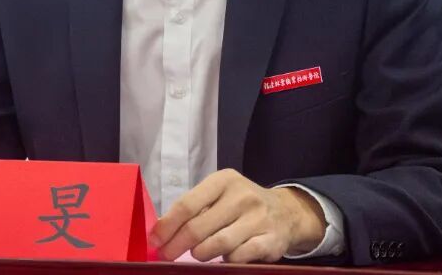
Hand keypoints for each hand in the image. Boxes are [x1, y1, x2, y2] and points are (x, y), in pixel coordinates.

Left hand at [148, 169, 325, 262]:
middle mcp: (242, 196)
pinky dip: (226, 261)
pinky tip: (224, 258)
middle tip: (167, 256)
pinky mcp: (270, 239)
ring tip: (197, 255)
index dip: (167, 225)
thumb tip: (162, 231)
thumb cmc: (241, 204)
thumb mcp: (220, 195)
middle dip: (177, 245)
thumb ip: (195, 208)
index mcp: (224, 180)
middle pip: (199, 227)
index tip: (155, 240)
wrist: (286, 212)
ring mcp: (258, 218)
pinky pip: (239, 257)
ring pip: (218, 244)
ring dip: (201, 254)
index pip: (187, 204)